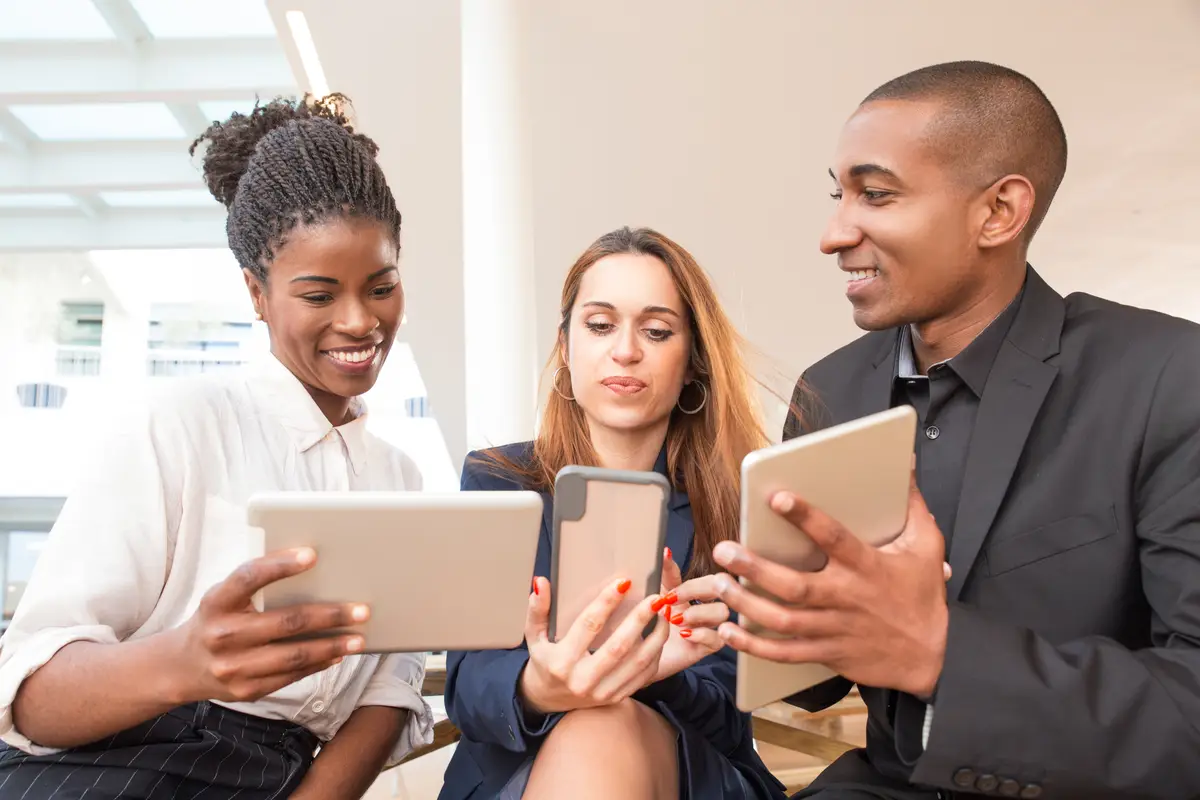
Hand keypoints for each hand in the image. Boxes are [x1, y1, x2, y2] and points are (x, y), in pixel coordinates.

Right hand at [167, 548, 368, 704]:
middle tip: (362, 610)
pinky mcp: (246, 691)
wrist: (181, 666)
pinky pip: (291, 676)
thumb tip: (313, 567)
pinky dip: (318, 664)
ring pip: (294, 655)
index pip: (249, 577)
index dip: (280, 565)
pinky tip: (337, 654)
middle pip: (286, 622)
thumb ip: (257, 584)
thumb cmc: (216, 619)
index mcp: (217, 602)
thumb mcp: (224, 597)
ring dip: (332, 646)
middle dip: (330, 615)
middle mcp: (222, 635)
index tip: (312, 555)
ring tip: (359, 638)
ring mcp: (233, 667)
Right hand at [519, 576, 670, 713]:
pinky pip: (643, 676)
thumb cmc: (544, 661)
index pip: (589, 626)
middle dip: (640, 619)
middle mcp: (583, 680)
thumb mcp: (535, 637)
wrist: (549, 700)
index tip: (624, 582)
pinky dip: (655, 654)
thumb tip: (542, 582)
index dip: (607, 602)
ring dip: (655, 637)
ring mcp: (602, 692)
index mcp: (561, 662)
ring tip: (664, 613)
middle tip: (655, 597)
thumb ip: (537, 610)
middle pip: (619, 646)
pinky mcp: (616, 698)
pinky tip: (660, 635)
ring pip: (637, 662)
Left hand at [650, 547, 728, 682]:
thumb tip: (663, 552)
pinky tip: (684, 635)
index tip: (664, 567)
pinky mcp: (707, 647)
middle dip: (697, 588)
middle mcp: (700, 606)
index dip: (681, 571)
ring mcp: (706, 626)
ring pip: (722, 611)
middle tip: (672, 598)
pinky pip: (718, 638)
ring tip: (678, 621)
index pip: (693, 572)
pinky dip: (702, 633)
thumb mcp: (648, 600)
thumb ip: (657, 578)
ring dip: (700, 613)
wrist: (638, 660)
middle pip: (719, 585)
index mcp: (686, 592)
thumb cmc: (642, 628)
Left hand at [712, 476, 948, 697]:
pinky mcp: (826, 653)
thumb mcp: (927, 546)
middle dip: (754, 568)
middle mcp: (845, 597)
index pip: (832, 537)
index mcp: (866, 567)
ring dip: (746, 604)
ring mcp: (833, 629)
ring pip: (782, 619)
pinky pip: (785, 653)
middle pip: (793, 585)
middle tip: (723, 550)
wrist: (933, 658)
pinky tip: (729, 632)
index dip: (804, 517)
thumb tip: (907, 462)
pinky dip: (755, 646)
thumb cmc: (924, 597)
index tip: (775, 498)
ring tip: (719, 584)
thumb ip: (912, 504)